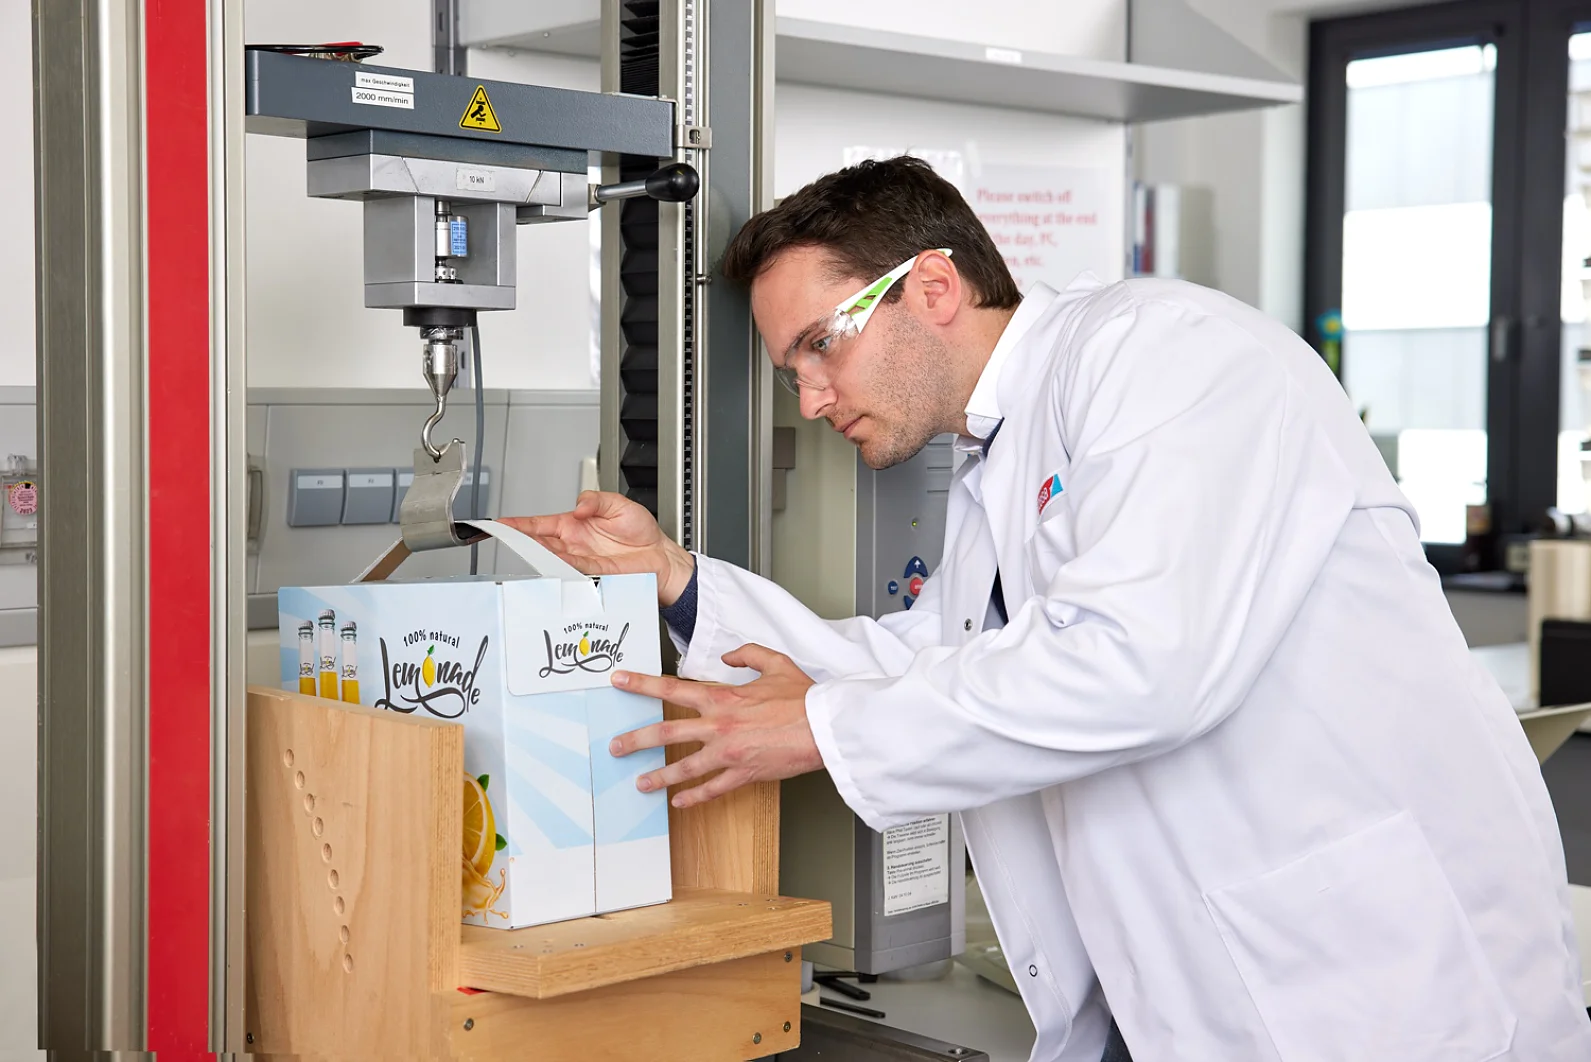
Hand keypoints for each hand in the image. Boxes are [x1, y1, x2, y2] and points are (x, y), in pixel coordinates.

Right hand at [500, 491, 695, 605]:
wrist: (660, 556)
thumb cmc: (641, 532)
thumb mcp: (618, 504)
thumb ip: (596, 500)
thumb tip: (579, 505)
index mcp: (574, 525)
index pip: (539, 524)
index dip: (519, 524)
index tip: (501, 524)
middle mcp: (574, 545)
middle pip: (540, 543)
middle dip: (522, 540)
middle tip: (507, 536)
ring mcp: (582, 560)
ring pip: (553, 559)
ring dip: (541, 554)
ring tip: (529, 547)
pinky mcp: (595, 573)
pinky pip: (575, 570)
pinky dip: (565, 566)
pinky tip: (558, 560)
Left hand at [609, 644, 823, 808]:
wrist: (824, 727)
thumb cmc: (803, 697)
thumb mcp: (775, 662)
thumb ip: (747, 655)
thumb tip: (729, 658)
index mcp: (722, 697)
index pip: (671, 689)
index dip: (641, 685)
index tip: (619, 682)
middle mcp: (718, 726)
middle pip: (666, 733)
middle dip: (636, 740)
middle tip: (615, 747)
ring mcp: (729, 754)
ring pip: (684, 767)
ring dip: (659, 776)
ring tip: (640, 783)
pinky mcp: (743, 774)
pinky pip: (713, 789)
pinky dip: (694, 797)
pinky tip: (679, 802)